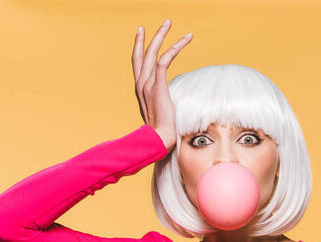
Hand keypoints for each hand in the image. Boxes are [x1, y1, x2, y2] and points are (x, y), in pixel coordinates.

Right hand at [132, 20, 192, 151]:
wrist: (158, 138)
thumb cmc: (162, 130)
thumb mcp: (159, 112)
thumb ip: (161, 102)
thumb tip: (170, 101)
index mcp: (140, 89)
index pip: (137, 62)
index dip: (139, 46)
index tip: (142, 33)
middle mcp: (141, 84)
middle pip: (143, 53)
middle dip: (152, 36)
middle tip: (163, 23)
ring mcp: (147, 84)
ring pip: (152, 52)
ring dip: (162, 36)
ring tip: (170, 23)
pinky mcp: (157, 86)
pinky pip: (164, 61)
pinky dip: (173, 48)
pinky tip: (183, 41)